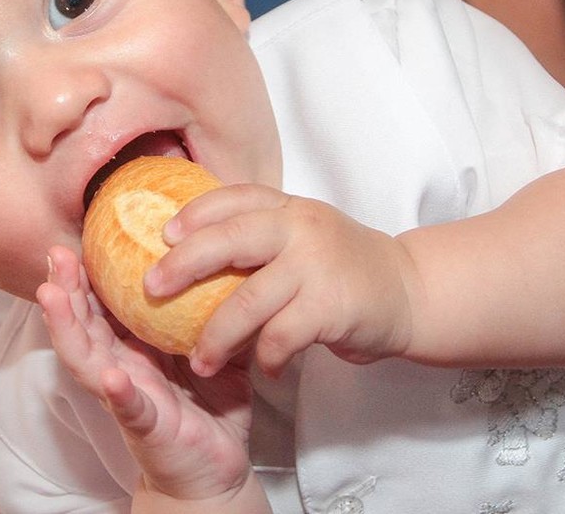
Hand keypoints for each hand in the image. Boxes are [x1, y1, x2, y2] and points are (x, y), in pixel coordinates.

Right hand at [38, 245, 256, 503]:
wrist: (217, 469)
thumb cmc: (209, 407)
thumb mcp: (212, 346)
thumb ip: (215, 309)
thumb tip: (234, 260)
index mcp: (131, 347)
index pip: (100, 304)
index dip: (84, 273)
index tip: (76, 237)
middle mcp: (120, 368)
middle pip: (82, 324)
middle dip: (64, 289)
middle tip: (56, 253)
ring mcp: (127, 397)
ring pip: (88, 360)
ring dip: (68, 327)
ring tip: (54, 296)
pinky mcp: (146, 428)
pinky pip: (130, 408)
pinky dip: (120, 393)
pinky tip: (113, 377)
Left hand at [147, 184, 415, 377]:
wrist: (411, 291)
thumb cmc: (343, 268)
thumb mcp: (303, 236)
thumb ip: (260, 238)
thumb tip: (190, 256)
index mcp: (289, 208)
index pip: (235, 197)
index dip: (195, 213)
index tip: (163, 233)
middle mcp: (301, 229)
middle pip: (230, 238)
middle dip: (185, 263)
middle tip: (153, 287)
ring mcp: (317, 266)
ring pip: (248, 299)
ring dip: (215, 335)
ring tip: (198, 360)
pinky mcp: (331, 306)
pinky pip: (281, 335)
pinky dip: (264, 356)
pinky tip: (262, 367)